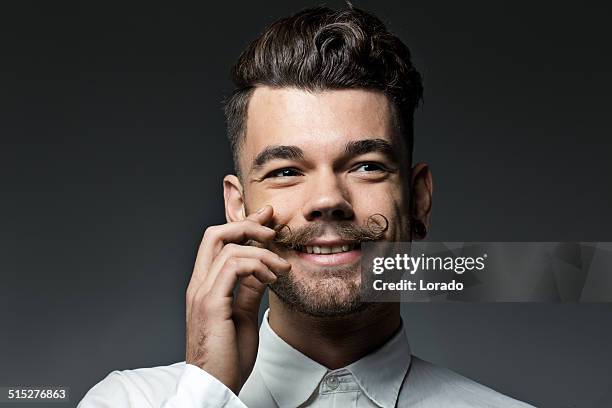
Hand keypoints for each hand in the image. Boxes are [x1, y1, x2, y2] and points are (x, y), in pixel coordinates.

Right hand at [185, 205, 289, 393]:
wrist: (214, 386)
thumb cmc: (228, 357)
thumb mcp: (243, 316)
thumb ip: (248, 290)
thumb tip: (262, 269)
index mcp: (205, 286)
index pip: (219, 243)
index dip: (243, 226)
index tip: (267, 221)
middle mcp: (199, 284)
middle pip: (215, 234)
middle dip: (247, 226)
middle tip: (273, 230)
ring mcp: (202, 292)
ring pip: (229, 247)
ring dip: (262, 252)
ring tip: (282, 267)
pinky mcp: (211, 302)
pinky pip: (233, 266)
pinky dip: (257, 265)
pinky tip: (272, 278)